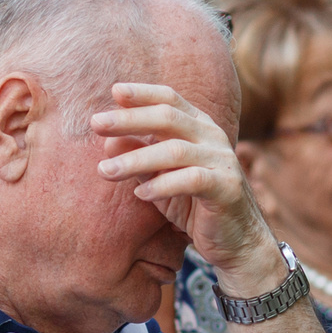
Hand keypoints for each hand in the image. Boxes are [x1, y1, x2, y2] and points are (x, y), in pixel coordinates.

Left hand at [91, 84, 284, 295]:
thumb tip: (107, 141)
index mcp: (199, 127)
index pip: (170, 100)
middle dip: (129, 119)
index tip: (114, 91)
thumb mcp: (160, 179)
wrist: (235, 241)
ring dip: (136, 159)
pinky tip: (140, 193)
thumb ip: (139, 158)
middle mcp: (213, 137)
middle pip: (168, 118)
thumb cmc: (194, 205)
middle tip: (96, 124)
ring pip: (175, 150)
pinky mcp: (227, 188)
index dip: (143, 93)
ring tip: (105, 171)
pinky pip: (191, 180)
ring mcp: (222, 161)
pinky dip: (162, 185)